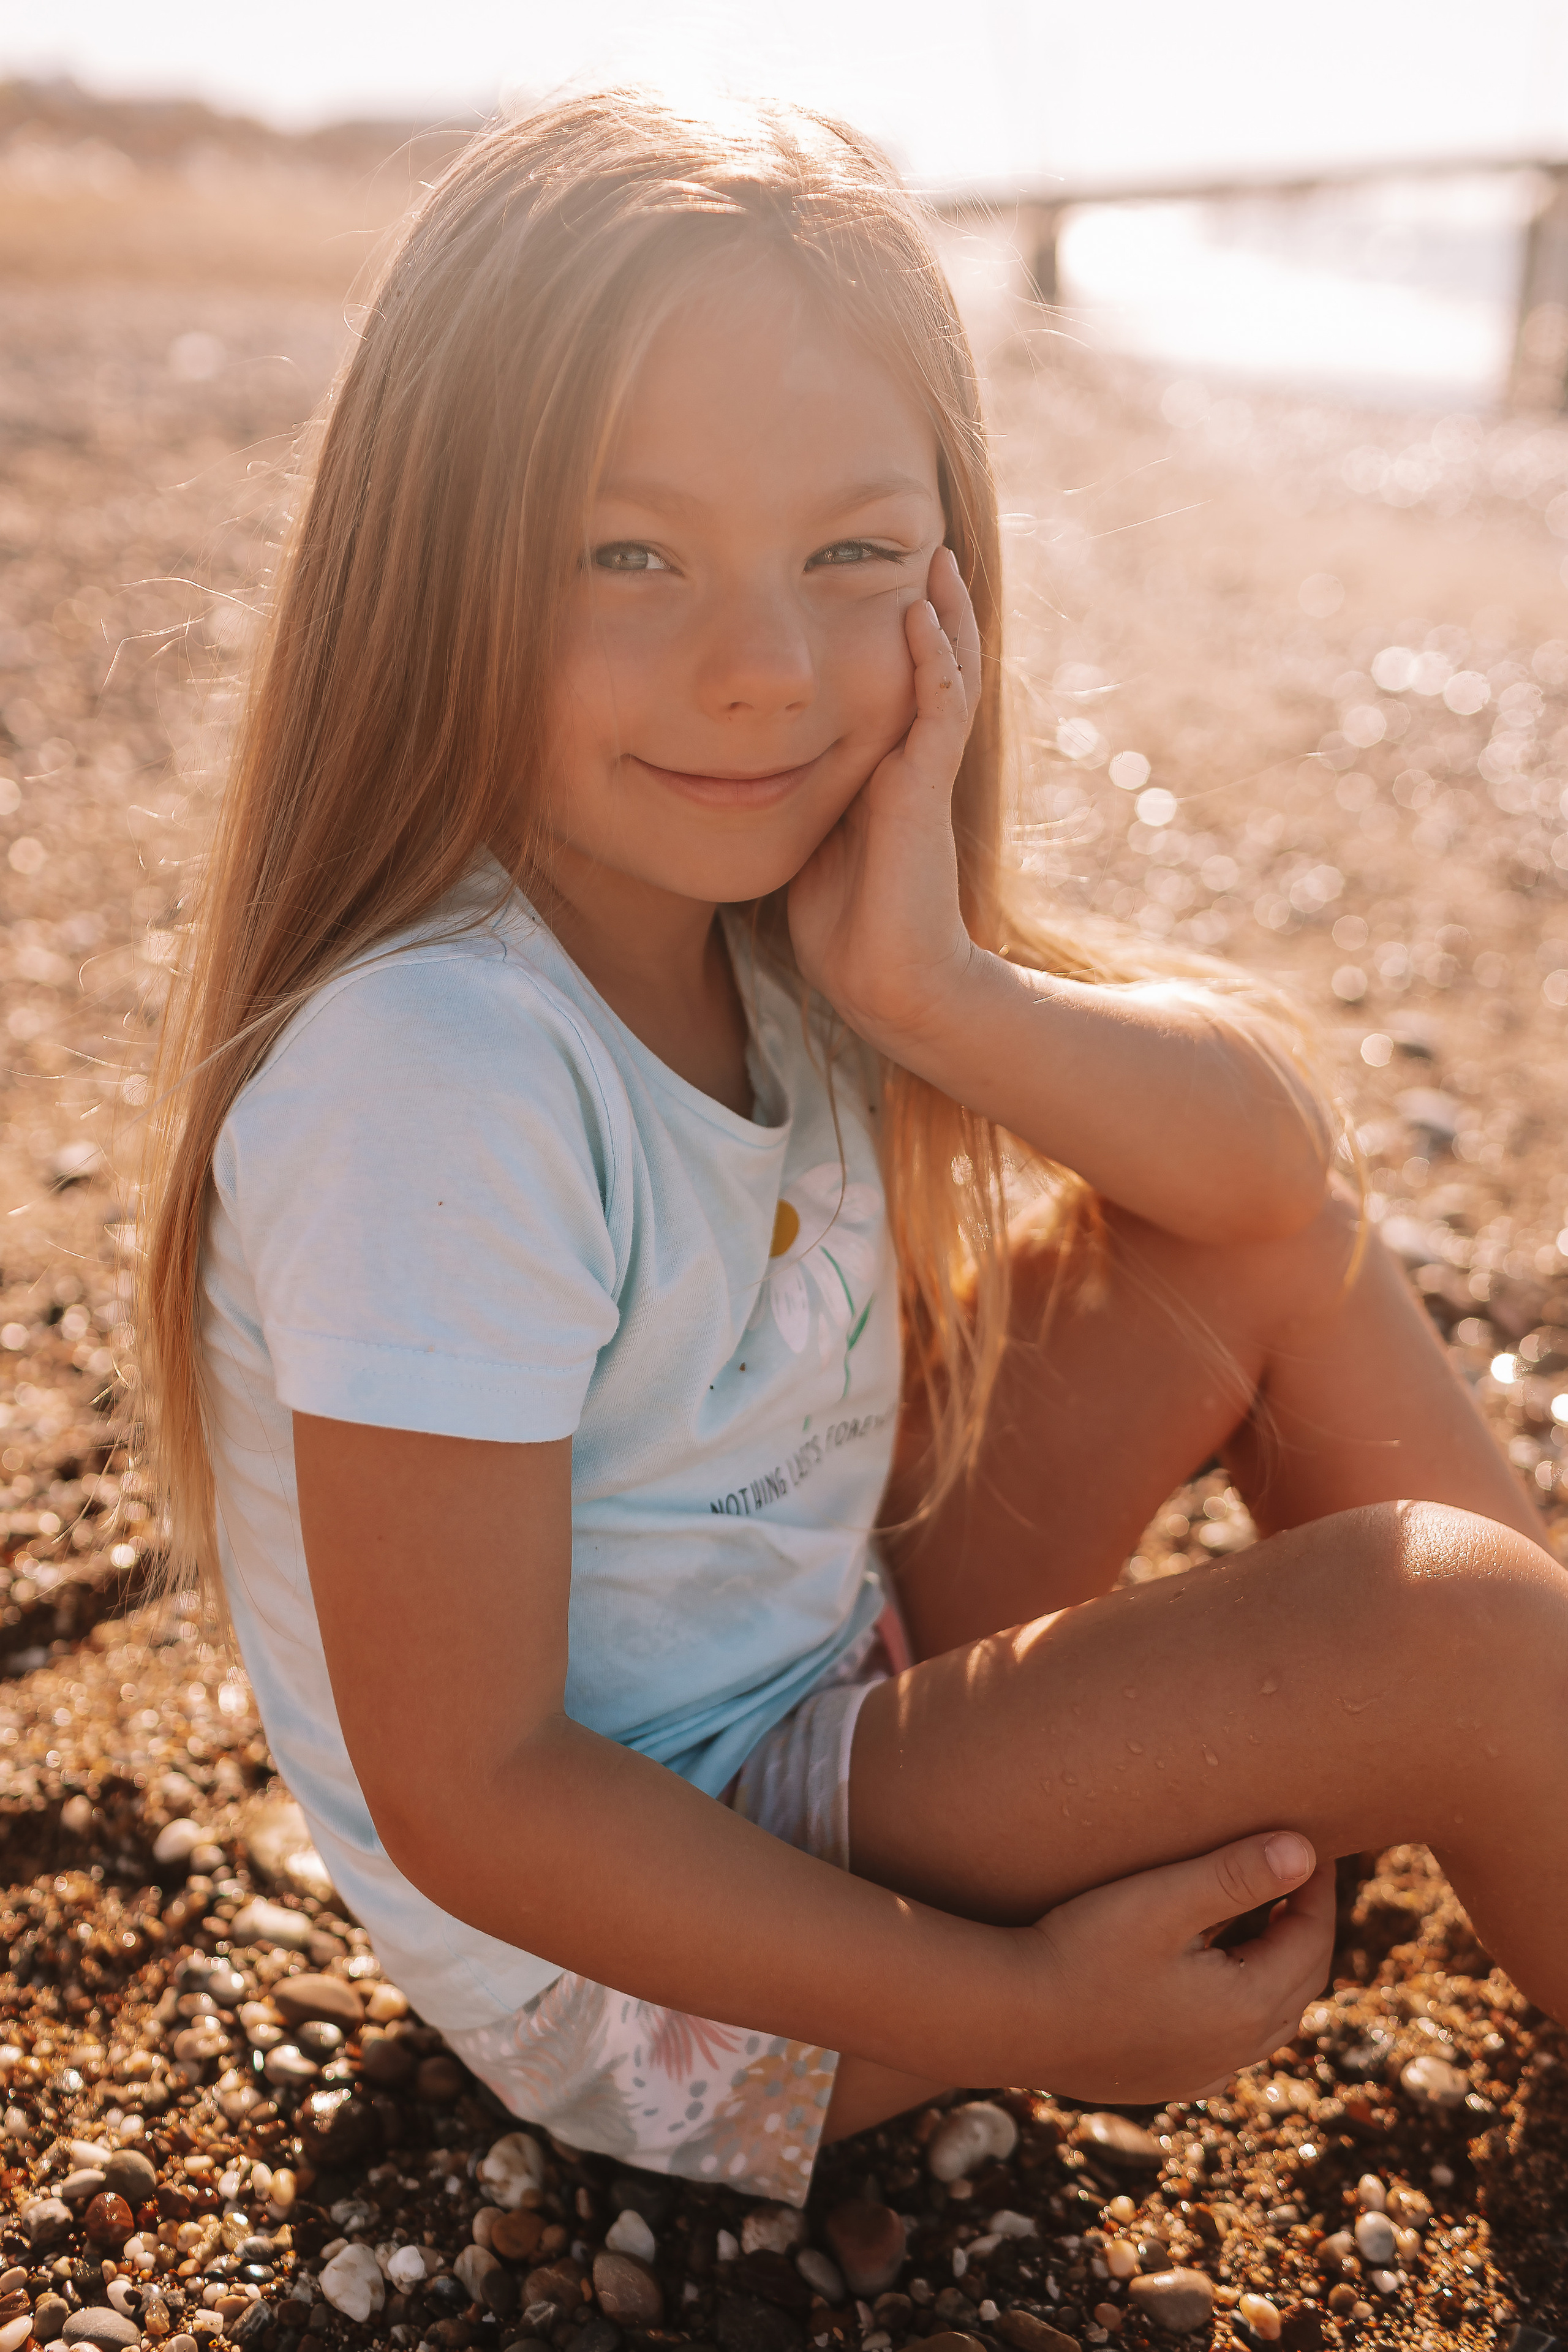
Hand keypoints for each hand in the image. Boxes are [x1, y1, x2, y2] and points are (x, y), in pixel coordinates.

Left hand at [787, 545, 982, 1055]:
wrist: (886, 981)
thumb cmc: (842, 929)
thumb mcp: (803, 844)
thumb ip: (789, 802)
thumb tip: (733, 773)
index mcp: (881, 772)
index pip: (893, 685)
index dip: (893, 635)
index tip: (869, 583)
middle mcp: (908, 763)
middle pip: (930, 665)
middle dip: (930, 605)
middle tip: (924, 545)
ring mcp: (922, 773)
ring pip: (948, 673)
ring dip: (944, 613)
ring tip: (937, 556)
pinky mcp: (927, 788)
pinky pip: (938, 707)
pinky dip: (932, 658)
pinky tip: (919, 615)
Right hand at [1023, 1830, 1334, 2103]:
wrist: (1010, 2019)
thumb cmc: (1082, 1948)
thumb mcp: (1162, 1900)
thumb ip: (1235, 1873)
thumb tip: (1305, 1849)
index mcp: (1248, 2005)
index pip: (1311, 1939)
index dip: (1316, 1888)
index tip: (1311, 1842)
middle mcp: (1236, 2050)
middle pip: (1302, 1981)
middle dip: (1306, 1925)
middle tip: (1296, 1875)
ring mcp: (1201, 2073)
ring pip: (1270, 2020)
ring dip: (1278, 1968)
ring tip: (1262, 1920)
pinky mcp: (1166, 2081)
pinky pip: (1229, 2049)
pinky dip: (1242, 2012)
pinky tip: (1217, 1991)